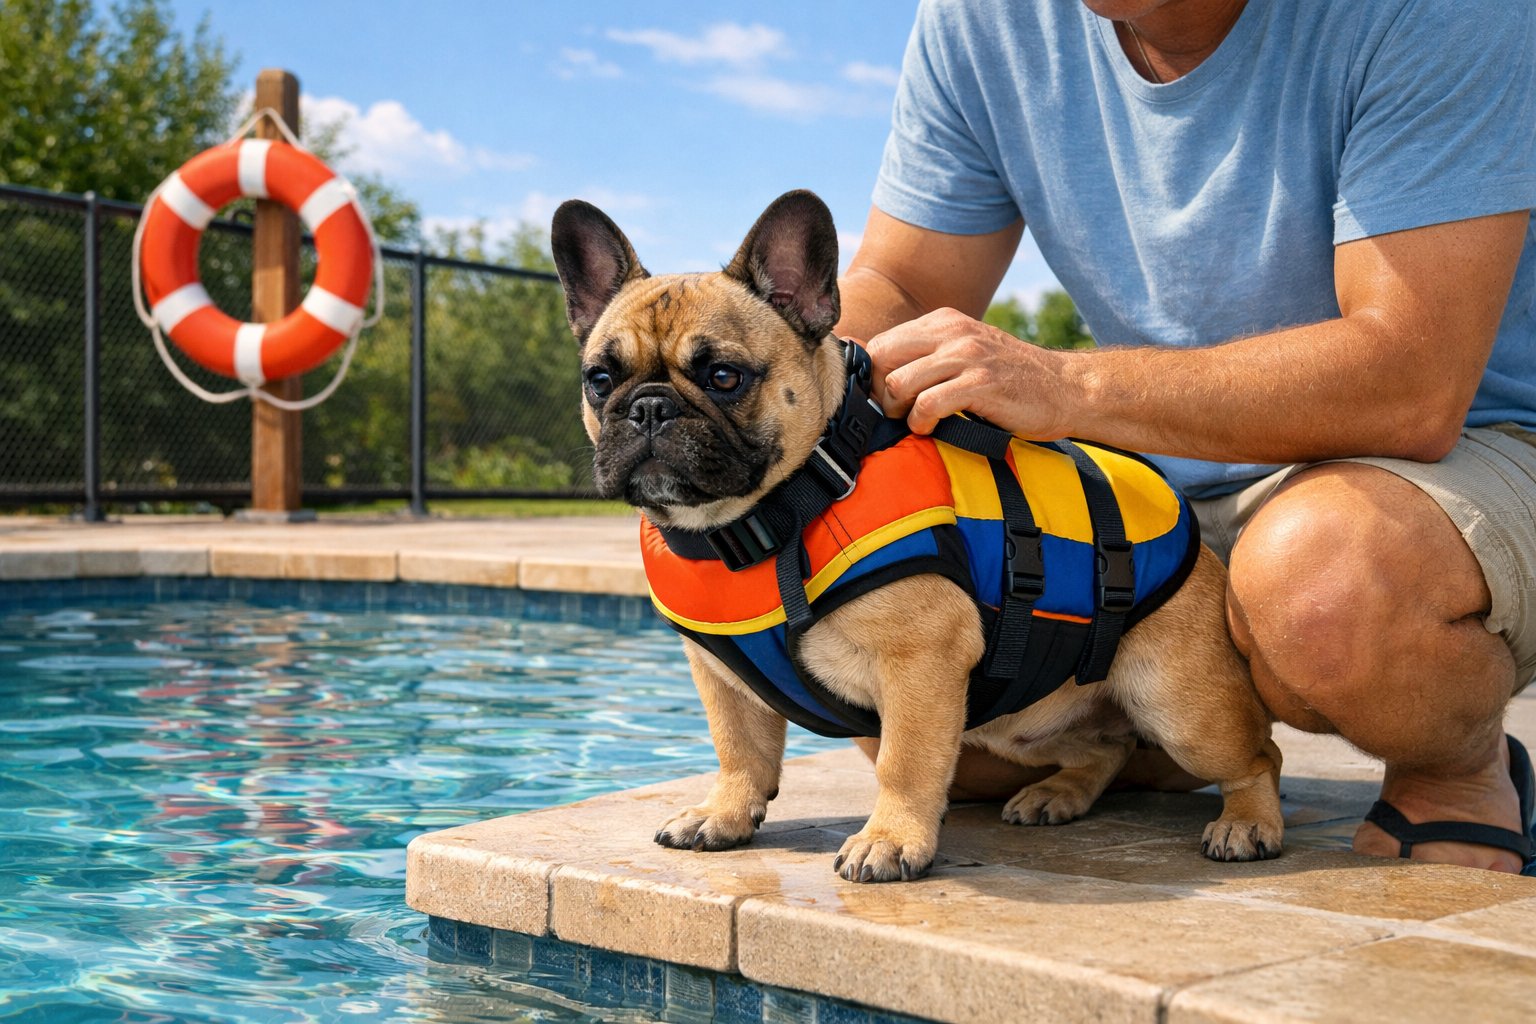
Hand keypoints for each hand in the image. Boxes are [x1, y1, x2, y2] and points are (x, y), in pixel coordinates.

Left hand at [866, 307, 1072, 437]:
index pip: (883, 343)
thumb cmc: (1012, 380)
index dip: (875, 376)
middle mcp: (952, 333)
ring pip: (900, 382)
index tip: (887, 399)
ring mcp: (967, 356)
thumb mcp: (967, 354)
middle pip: (883, 358)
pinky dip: (921, 422)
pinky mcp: (981, 384)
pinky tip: (932, 428)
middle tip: (897, 412)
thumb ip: (930, 358)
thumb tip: (878, 377)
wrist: (1066, 389)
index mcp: (944, 322)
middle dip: (880, 392)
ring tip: (917, 421)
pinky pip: (928, 404)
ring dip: (900, 410)